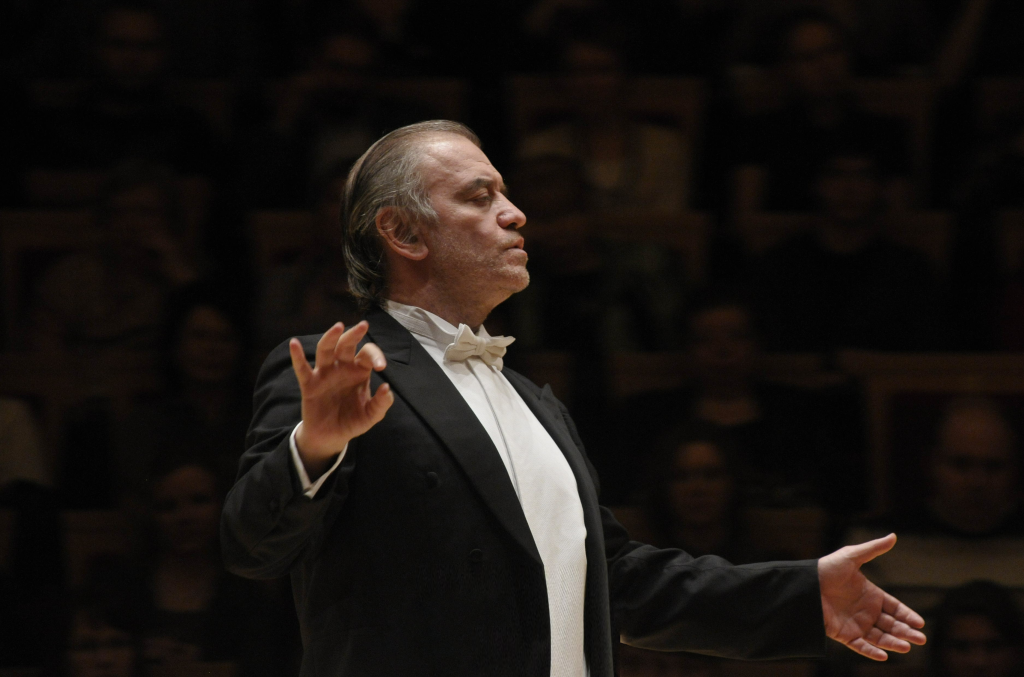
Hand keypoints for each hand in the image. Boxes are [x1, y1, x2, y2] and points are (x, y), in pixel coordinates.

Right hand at [290, 321, 392, 476]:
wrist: (332, 437)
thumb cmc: (352, 421)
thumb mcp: (371, 415)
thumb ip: (382, 404)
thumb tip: (386, 387)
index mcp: (359, 371)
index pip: (367, 355)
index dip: (376, 356)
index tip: (381, 367)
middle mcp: (342, 368)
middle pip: (346, 345)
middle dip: (354, 335)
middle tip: (363, 326)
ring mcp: (324, 374)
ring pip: (325, 351)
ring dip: (330, 337)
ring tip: (338, 327)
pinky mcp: (309, 385)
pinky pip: (302, 368)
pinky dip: (297, 356)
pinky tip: (294, 343)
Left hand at [819, 534, 926, 660]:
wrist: (804, 584)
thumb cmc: (827, 568)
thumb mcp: (851, 556)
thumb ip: (873, 549)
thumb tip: (893, 536)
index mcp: (871, 595)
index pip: (895, 608)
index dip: (908, 616)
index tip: (920, 623)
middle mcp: (866, 611)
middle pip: (891, 625)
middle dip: (906, 632)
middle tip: (920, 639)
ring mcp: (855, 624)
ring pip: (879, 637)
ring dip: (893, 643)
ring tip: (906, 646)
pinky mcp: (843, 634)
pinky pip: (860, 646)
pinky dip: (871, 652)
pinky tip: (884, 656)